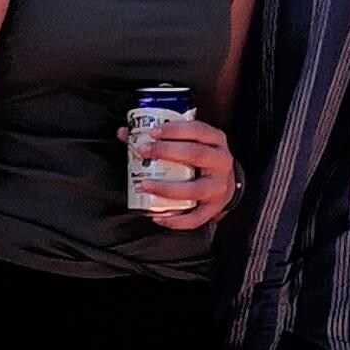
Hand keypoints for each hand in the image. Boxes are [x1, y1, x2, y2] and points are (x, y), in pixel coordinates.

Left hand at [123, 106, 236, 227]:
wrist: (224, 183)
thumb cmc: (200, 160)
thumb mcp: (188, 142)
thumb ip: (159, 137)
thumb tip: (125, 133)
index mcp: (215, 140)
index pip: (197, 130)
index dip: (174, 130)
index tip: (152, 133)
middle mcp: (221, 162)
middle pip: (196, 154)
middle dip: (167, 152)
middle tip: (143, 152)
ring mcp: (219, 187)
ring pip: (195, 189)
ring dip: (167, 188)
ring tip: (144, 185)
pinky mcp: (214, 208)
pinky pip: (195, 218)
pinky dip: (175, 220)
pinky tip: (157, 216)